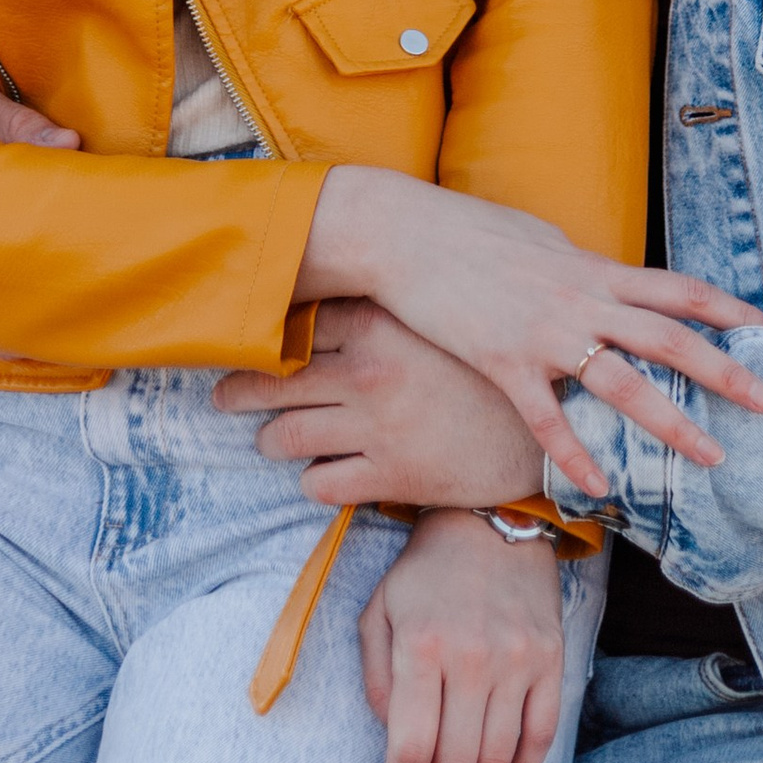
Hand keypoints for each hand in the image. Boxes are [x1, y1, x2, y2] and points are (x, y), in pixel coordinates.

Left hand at [218, 302, 541, 508]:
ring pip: (286, 436)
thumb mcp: (436, 321)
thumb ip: (382, 306)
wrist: (541, 432)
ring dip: (270, 440)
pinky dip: (311, 481)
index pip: (295, 326)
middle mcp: (370, 374)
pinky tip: (318, 473)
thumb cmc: (482, 370)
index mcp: (380, 326)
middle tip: (222, 396)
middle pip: (274, 382)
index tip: (241, 344)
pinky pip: (319, 484)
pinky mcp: (390, 475)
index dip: (263, 339)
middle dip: (240, 392)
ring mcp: (377, 426)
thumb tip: (332, 278)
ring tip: (270, 438)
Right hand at [297, 168, 762, 501]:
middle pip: (671, 339)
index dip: (730, 310)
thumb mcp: (542, 240)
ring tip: (711, 456)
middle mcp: (582, 301)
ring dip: (672, 422)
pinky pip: (548, 418)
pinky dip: (575, 453)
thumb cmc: (471, 232)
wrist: (406, 234)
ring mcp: (545, 334)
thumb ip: (580, 268)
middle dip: (725, 373)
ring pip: (624, 383)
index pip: (679, 289)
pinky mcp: (503, 362)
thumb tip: (604, 279)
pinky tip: (598, 486)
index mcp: (595, 270)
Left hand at [359, 510, 565, 762]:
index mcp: (422, 646)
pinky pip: (541, 736)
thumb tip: (388, 733)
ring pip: (498, 760)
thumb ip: (374, 675)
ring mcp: (518, 662)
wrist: (493, 521)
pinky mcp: (551, 662)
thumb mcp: (379, 609)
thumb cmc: (425, 571)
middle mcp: (473, 658)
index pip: (411, 745)